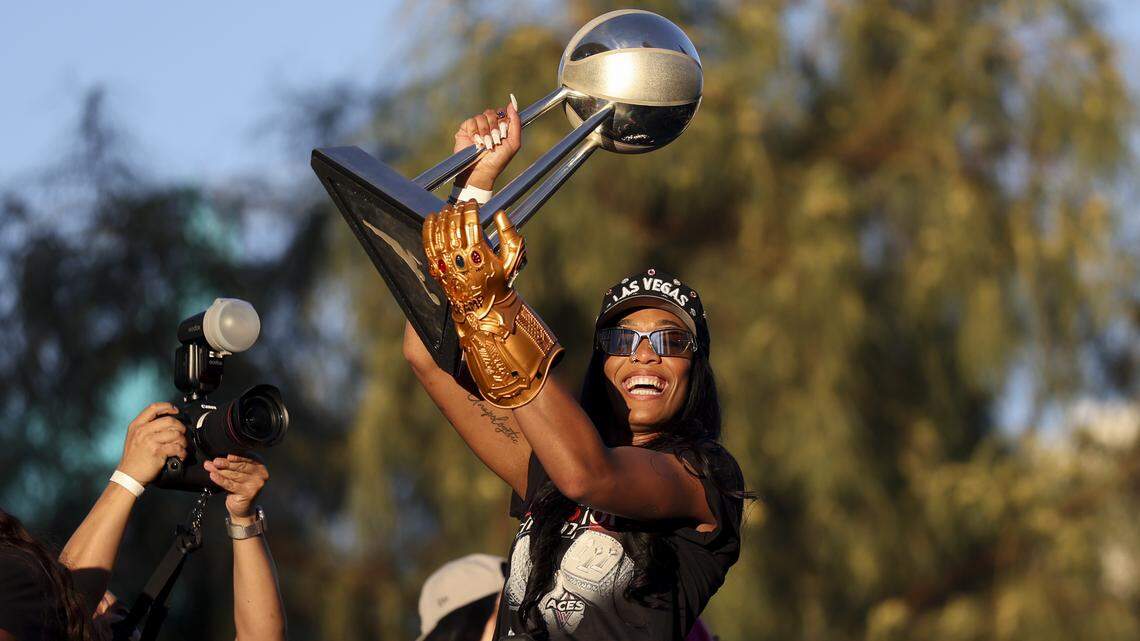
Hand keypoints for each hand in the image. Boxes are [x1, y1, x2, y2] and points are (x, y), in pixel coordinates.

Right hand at [117, 403, 187, 485]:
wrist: (129, 475)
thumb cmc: (134, 457)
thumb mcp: (134, 437)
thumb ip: (146, 427)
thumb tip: (166, 420)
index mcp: (136, 425)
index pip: (153, 408)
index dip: (167, 406)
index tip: (175, 410)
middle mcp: (142, 431)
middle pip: (169, 420)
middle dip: (180, 426)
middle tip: (182, 432)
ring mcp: (149, 440)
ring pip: (175, 434)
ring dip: (183, 440)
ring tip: (181, 445)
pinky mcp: (157, 451)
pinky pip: (176, 447)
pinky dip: (182, 451)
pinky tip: (180, 454)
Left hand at [204, 455, 268, 520]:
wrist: (243, 509)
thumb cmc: (240, 488)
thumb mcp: (238, 474)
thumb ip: (231, 466)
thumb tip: (215, 460)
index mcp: (260, 466)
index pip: (248, 458)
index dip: (237, 456)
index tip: (226, 454)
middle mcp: (261, 474)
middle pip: (242, 466)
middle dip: (226, 463)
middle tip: (216, 461)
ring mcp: (256, 484)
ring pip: (235, 475)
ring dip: (221, 471)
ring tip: (210, 467)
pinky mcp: (248, 493)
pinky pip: (231, 485)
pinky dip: (221, 480)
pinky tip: (213, 476)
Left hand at [423, 201, 524, 329]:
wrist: (482, 307)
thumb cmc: (499, 281)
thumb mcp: (512, 260)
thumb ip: (509, 235)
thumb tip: (501, 213)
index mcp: (479, 254)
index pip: (471, 223)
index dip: (470, 208)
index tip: (473, 202)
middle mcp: (460, 257)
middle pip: (454, 225)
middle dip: (456, 210)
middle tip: (460, 203)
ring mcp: (446, 263)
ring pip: (440, 232)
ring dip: (443, 216)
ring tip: (448, 208)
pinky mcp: (437, 267)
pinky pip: (428, 244)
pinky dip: (428, 228)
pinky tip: (432, 217)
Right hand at [454, 95, 521, 189]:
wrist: (481, 171)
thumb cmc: (498, 160)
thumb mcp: (513, 142)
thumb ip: (516, 123)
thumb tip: (512, 103)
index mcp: (501, 127)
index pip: (503, 113)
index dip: (503, 121)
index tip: (503, 133)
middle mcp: (489, 125)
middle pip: (492, 112)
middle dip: (494, 127)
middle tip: (494, 140)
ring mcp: (477, 127)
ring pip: (481, 116)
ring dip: (484, 131)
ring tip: (484, 144)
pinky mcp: (465, 129)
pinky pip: (471, 121)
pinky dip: (474, 132)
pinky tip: (475, 142)